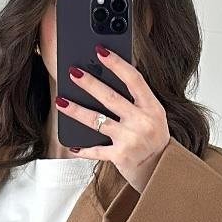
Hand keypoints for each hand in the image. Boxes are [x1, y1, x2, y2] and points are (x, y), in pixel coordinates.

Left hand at [58, 47, 170, 191]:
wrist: (161, 171)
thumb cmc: (153, 138)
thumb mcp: (153, 115)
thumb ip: (137, 99)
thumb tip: (109, 76)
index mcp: (152, 107)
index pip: (133, 79)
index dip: (116, 64)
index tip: (100, 50)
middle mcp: (142, 121)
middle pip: (111, 98)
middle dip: (90, 83)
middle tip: (73, 72)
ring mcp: (130, 139)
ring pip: (97, 121)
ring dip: (76, 111)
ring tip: (60, 101)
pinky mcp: (119, 156)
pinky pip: (96, 150)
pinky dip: (83, 149)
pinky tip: (71, 144)